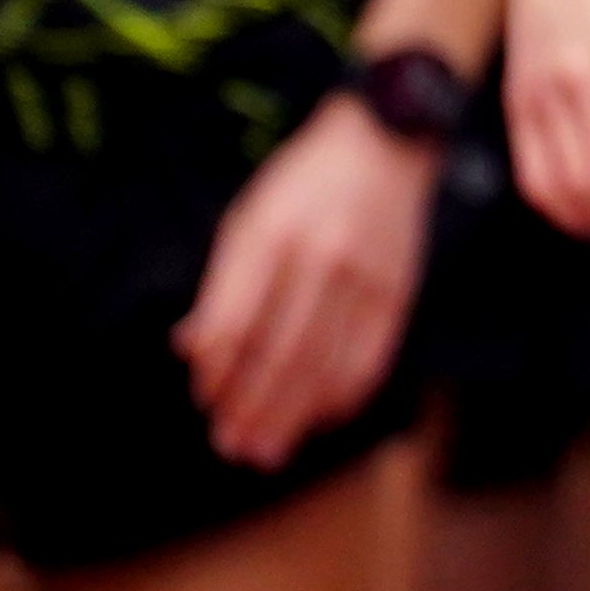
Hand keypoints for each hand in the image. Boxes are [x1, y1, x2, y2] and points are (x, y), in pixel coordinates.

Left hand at [177, 95, 435, 466]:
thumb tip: (192, 348)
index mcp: (269, 235)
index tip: (205, 401)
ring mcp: (364, 275)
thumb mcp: (248, 216)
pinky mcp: (398, 288)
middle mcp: (317, 257)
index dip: (216, 371)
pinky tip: (323, 416)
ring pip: (323, 364)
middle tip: (232, 446)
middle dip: (251, 408)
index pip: (234, 322)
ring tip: (268, 450)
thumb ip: (222, 283)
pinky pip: (370, 356)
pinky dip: (344, 395)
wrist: (385, 140)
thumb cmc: (303, 182)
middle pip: (278, 353)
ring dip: (292, 415)